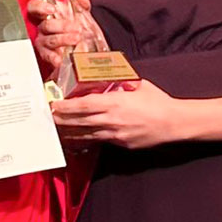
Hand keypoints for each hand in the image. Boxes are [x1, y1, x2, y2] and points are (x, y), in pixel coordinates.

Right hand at [27, 0, 107, 74]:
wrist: (79, 48)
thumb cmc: (74, 29)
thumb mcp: (79, 15)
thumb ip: (80, 6)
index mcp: (46, 15)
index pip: (34, 7)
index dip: (40, 7)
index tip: (52, 9)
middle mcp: (42, 28)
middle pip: (46, 25)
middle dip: (62, 25)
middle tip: (77, 28)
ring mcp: (43, 42)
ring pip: (49, 40)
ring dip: (64, 39)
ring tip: (77, 39)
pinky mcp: (46, 55)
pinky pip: (47, 56)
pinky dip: (54, 58)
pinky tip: (60, 59)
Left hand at [51, 77, 186, 149]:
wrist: (173, 123)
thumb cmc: (156, 100)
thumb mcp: (137, 84)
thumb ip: (120, 82)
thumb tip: (108, 78)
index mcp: (114, 102)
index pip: (84, 105)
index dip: (67, 106)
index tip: (54, 104)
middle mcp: (112, 120)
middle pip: (81, 121)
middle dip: (63, 120)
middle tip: (48, 117)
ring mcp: (116, 135)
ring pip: (87, 134)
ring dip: (70, 132)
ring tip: (56, 130)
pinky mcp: (121, 144)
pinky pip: (99, 141)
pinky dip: (85, 140)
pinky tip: (76, 140)